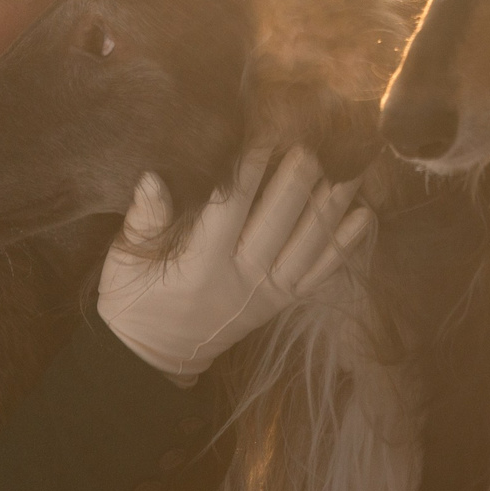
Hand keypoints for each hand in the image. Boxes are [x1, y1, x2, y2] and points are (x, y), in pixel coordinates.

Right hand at [97, 146, 371, 383]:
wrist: (152, 359)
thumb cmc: (134, 301)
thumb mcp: (124, 262)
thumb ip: (143, 219)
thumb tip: (154, 177)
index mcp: (200, 265)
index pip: (229, 207)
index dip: (249, 168)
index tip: (264, 131)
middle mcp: (241, 280)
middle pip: (278, 220)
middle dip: (298, 178)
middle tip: (314, 139)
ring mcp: (267, 294)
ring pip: (308, 244)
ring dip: (331, 204)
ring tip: (350, 165)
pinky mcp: (281, 303)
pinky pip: (320, 274)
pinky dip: (344, 246)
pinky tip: (365, 215)